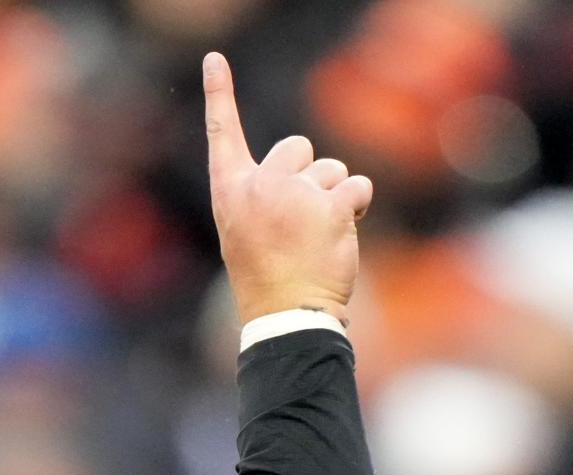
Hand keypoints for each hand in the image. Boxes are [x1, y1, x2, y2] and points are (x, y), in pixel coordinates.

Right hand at [203, 51, 372, 326]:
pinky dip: (357, 204)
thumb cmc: (267, 279)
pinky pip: (356, 185)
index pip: (222, 134)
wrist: (285, 316)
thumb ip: (264, 194)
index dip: (218, 95)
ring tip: (320, 237)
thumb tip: (304, 166)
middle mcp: (260, 185)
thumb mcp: (246, 231)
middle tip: (302, 222)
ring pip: (332, 170)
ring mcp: (295, 194)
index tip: (214, 60)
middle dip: (310, 177)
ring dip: (335, 198)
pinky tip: (345, 229)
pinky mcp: (331, 206)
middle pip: (297, 147)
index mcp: (232, 192)